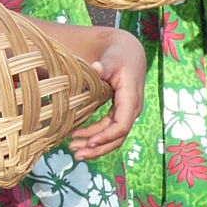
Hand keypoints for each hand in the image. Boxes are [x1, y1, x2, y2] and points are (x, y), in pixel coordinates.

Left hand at [67, 27, 144, 159]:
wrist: (129, 52)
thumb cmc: (119, 55)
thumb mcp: (112, 59)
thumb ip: (105, 65)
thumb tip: (96, 68)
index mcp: (131, 98)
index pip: (122, 125)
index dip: (106, 136)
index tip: (89, 142)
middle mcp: (132, 109)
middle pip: (118, 137)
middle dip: (98, 148)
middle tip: (77, 154)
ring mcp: (127, 113)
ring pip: (114, 137)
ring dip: (95, 146)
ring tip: (74, 149)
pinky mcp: (120, 113)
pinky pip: (110, 131)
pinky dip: (96, 137)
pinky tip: (80, 138)